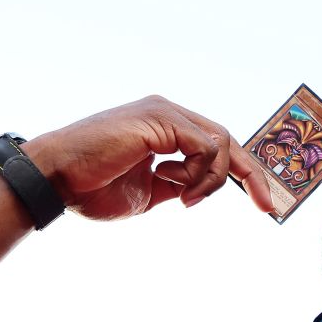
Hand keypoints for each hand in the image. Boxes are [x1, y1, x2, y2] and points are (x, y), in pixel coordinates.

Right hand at [21, 95, 273, 220]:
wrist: (55, 179)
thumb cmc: (89, 187)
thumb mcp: (145, 194)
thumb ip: (173, 187)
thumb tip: (195, 192)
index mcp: (164, 128)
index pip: (216, 146)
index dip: (242, 174)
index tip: (262, 204)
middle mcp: (168, 114)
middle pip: (228, 140)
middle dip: (251, 175)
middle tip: (266, 207)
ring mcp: (164, 113)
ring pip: (219, 144)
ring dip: (210, 180)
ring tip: (183, 198)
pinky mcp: (160, 119)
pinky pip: (205, 146)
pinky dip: (200, 172)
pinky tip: (173, 184)